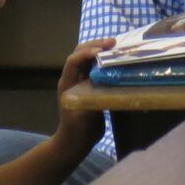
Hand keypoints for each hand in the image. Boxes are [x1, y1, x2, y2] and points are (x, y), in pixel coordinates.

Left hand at [53, 38, 114, 153]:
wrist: (75, 142)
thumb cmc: (77, 132)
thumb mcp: (84, 119)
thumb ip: (91, 102)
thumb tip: (106, 88)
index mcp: (67, 84)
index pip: (73, 61)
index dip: (86, 54)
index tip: (101, 51)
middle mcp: (72, 78)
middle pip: (79, 53)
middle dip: (95, 45)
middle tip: (113, 42)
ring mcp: (80, 81)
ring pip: (88, 57)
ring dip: (100, 49)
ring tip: (116, 46)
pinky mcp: (89, 85)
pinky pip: (95, 67)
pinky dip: (104, 60)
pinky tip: (117, 59)